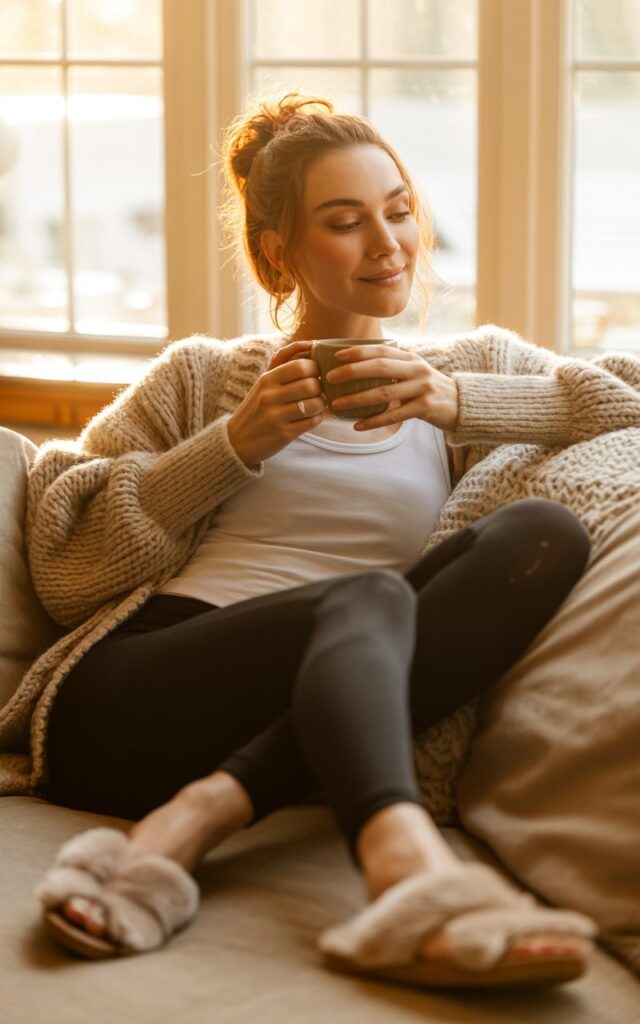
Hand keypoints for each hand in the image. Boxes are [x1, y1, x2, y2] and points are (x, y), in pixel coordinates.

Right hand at [227, 340, 328, 465]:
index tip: (315, 375)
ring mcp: (276, 416)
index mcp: (267, 379)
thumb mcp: (263, 381)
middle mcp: (270, 396)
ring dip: (321, 404)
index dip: (315, 369)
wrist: (237, 441)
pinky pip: (313, 422)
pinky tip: (312, 417)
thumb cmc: (256, 406)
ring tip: (316, 405)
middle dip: (321, 388)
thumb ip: (283, 360)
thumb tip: (310, 343)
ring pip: (315, 404)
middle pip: (311, 385)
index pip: (301, 366)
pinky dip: (318, 418)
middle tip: (318, 391)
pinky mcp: (284, 434)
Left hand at [324, 343, 458, 431]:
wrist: (461, 404)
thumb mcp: (414, 371)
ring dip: (357, 399)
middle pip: (379, 368)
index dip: (357, 351)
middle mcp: (416, 369)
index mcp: (410, 358)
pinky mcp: (425, 408)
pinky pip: (394, 415)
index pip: (380, 350)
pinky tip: (358, 426)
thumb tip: (358, 367)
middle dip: (352, 372)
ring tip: (337, 406)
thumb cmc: (428, 389)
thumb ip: (393, 367)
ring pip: (384, 393)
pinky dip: (374, 421)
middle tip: (329, 378)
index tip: (336, 356)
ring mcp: (421, 388)